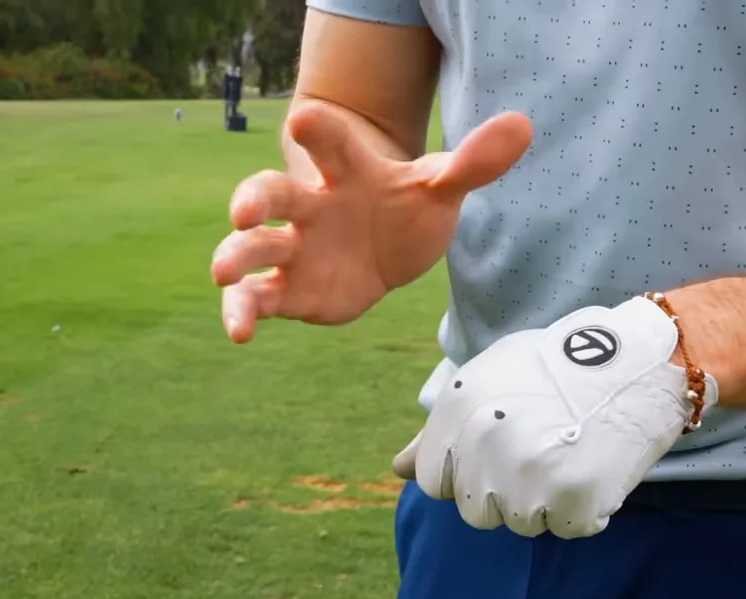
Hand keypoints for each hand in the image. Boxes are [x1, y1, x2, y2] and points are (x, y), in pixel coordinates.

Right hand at [211, 100, 533, 342]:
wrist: (389, 244)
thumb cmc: (407, 208)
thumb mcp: (441, 187)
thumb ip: (473, 162)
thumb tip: (523, 127)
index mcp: (346, 172)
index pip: (329, 142)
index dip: (320, 130)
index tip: (307, 118)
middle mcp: (310, 206)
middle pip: (272, 194)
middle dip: (254, 199)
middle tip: (245, 211)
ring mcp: (294, 248)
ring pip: (253, 248)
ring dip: (235, 256)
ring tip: (223, 273)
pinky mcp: (289, 289)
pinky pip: (257, 298)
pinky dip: (243, 312)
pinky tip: (241, 333)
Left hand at [391, 297, 717, 538]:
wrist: (639, 362)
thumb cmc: (561, 367)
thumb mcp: (492, 378)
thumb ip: (441, 430)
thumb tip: (399, 469)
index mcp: (458, 410)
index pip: (433, 482)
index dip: (466, 473)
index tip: (500, 450)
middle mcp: (485, 444)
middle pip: (476, 510)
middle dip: (505, 490)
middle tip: (544, 448)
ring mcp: (528, 475)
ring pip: (520, 522)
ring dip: (545, 501)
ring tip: (571, 452)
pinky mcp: (573, 499)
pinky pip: (566, 527)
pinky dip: (583, 508)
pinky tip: (595, 466)